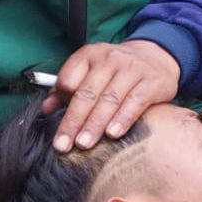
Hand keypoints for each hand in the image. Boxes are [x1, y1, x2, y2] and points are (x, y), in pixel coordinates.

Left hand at [42, 39, 180, 151]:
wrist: (156, 57)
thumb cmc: (117, 71)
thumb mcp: (91, 72)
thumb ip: (68, 90)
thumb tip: (45, 110)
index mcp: (89, 55)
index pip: (69, 79)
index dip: (60, 103)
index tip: (55, 125)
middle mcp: (110, 59)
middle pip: (87, 93)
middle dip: (73, 121)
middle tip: (63, 145)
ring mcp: (132, 69)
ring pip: (110, 99)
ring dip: (95, 124)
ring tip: (84, 144)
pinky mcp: (152, 82)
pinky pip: (136, 101)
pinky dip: (123, 118)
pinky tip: (113, 134)